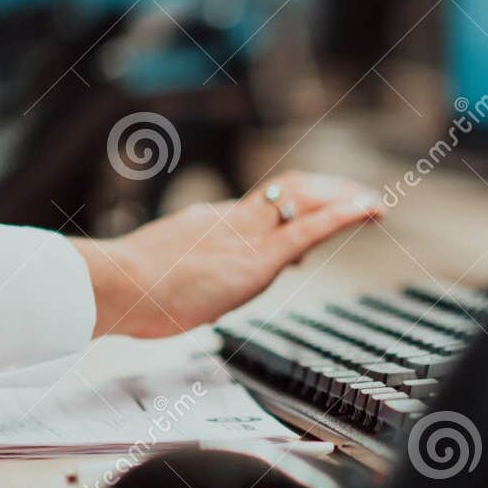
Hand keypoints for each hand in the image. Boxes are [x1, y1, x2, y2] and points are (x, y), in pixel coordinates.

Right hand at [70, 172, 383, 338]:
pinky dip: (344, 215)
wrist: (113, 284)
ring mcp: (246, 237)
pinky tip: (369, 209)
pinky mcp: (258, 259)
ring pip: (305, 202)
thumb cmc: (123, 291)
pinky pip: (310, 229)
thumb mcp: (158, 279)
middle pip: (289, 193)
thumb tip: (175, 293)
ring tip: (374, 205)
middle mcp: (231, 221)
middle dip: (328, 193)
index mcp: (208, 225)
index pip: (260, 210)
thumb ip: (179, 278)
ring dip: (344, 199)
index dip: (293, 211)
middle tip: (357, 199)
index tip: (314, 220)